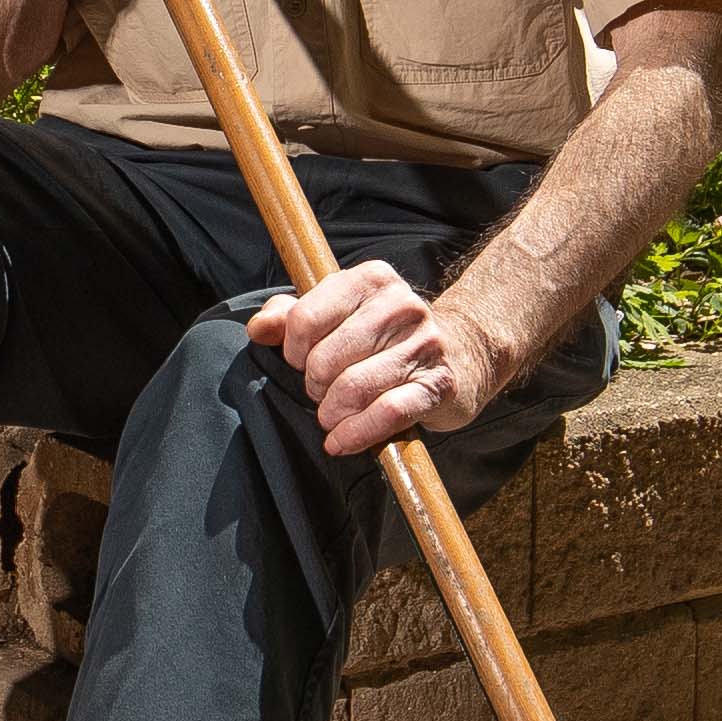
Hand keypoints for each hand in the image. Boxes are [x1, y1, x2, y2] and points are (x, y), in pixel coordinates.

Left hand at [250, 261, 522, 459]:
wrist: (462, 352)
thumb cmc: (386, 335)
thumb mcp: (340, 313)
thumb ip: (292, 315)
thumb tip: (258, 328)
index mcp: (372, 279)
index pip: (305, 318)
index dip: (293, 350)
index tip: (300, 361)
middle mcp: (402, 306)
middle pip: (324, 359)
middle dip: (313, 385)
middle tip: (321, 392)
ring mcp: (424, 345)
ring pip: (352, 388)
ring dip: (332, 412)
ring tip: (333, 415)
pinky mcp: (438, 385)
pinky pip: (387, 412)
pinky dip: (356, 433)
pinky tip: (342, 440)